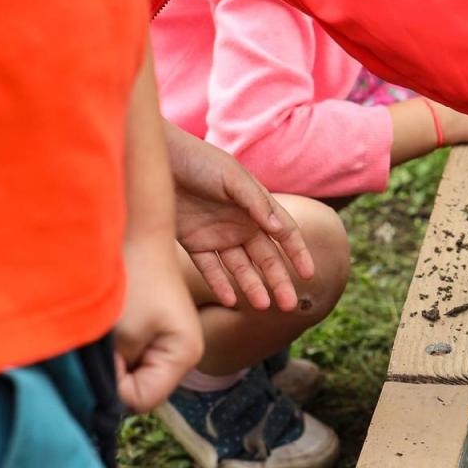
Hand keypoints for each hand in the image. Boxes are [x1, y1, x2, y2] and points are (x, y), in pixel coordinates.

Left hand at [115, 236, 202, 412]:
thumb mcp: (122, 336)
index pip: (141, 400)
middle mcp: (184, 354)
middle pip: (140, 390)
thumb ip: (116, 377)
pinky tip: (111, 327)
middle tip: (104, 343)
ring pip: (133, 374)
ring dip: (114, 361)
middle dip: (115, 376)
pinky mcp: (156, 332)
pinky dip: (115, 349)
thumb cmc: (133, 283)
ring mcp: (171, 344)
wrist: (135, 237)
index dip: (114, 388)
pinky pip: (132, 356)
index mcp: (185, 356)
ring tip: (107, 332)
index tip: (104, 356)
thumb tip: (104, 399)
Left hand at [163, 121, 314, 310]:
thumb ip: (255, 202)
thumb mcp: (232, 177)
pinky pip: (210, 269)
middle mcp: (241, 224)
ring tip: (262, 306)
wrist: (158, 160)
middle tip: (289, 304)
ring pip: (241, 268)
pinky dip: (219, 284)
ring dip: (252, 287)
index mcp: (256, 206)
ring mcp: (217, 235)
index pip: (284, 233)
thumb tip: (278, 229)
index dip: (298, 253)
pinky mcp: (193, 243)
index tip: (309, 274)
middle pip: (265, 258)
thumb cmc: (199, 160)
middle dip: (278, 280)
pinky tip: (230, 300)